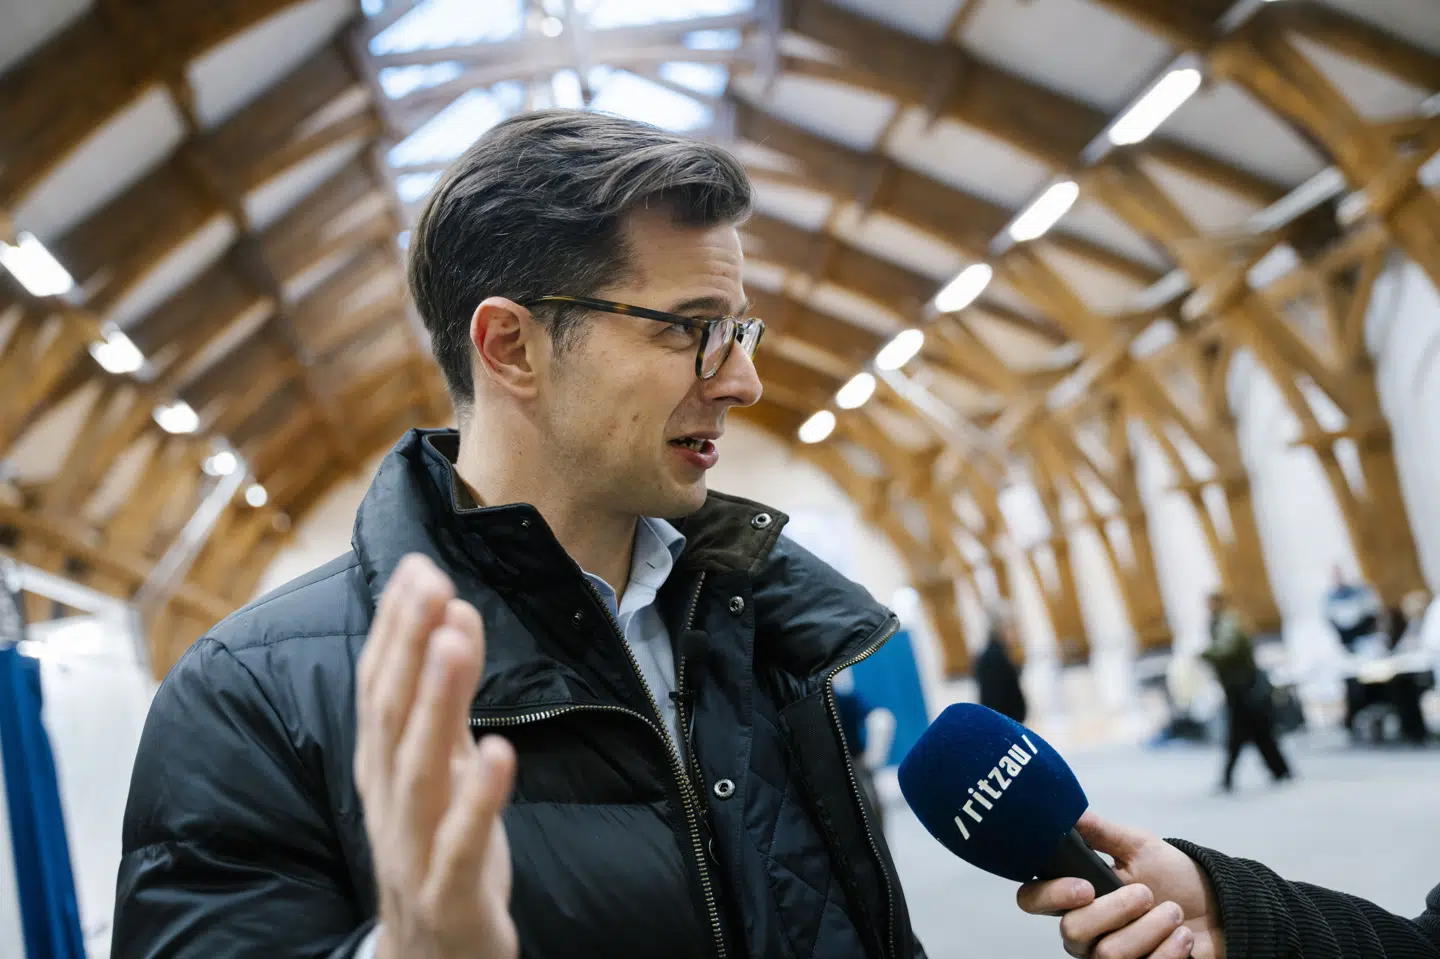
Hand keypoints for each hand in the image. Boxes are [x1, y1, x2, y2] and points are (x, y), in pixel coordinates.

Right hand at [355, 553, 518, 958]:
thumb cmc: (438, 850)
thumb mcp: (439, 769)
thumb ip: (444, 699)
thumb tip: (451, 615)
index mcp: (383, 768)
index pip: (379, 687)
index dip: (396, 628)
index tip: (419, 566)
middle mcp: (389, 801)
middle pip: (393, 716)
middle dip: (410, 646)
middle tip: (432, 583)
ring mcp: (415, 847)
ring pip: (420, 769)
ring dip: (437, 702)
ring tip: (454, 641)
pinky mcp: (453, 892)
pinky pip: (463, 842)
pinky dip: (478, 797)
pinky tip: (499, 751)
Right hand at [1017, 813, 1223, 958]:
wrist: (1217, 910)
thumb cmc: (1173, 877)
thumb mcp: (1139, 846)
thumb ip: (1101, 832)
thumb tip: (1072, 812)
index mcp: (1075, 897)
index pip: (1034, 900)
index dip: (1051, 895)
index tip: (1086, 886)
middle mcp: (1085, 933)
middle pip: (1072, 932)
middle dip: (1117, 909)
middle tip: (1147, 893)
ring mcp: (1107, 958)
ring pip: (1109, 954)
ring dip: (1151, 928)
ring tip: (1174, 913)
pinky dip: (1169, 950)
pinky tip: (1183, 937)